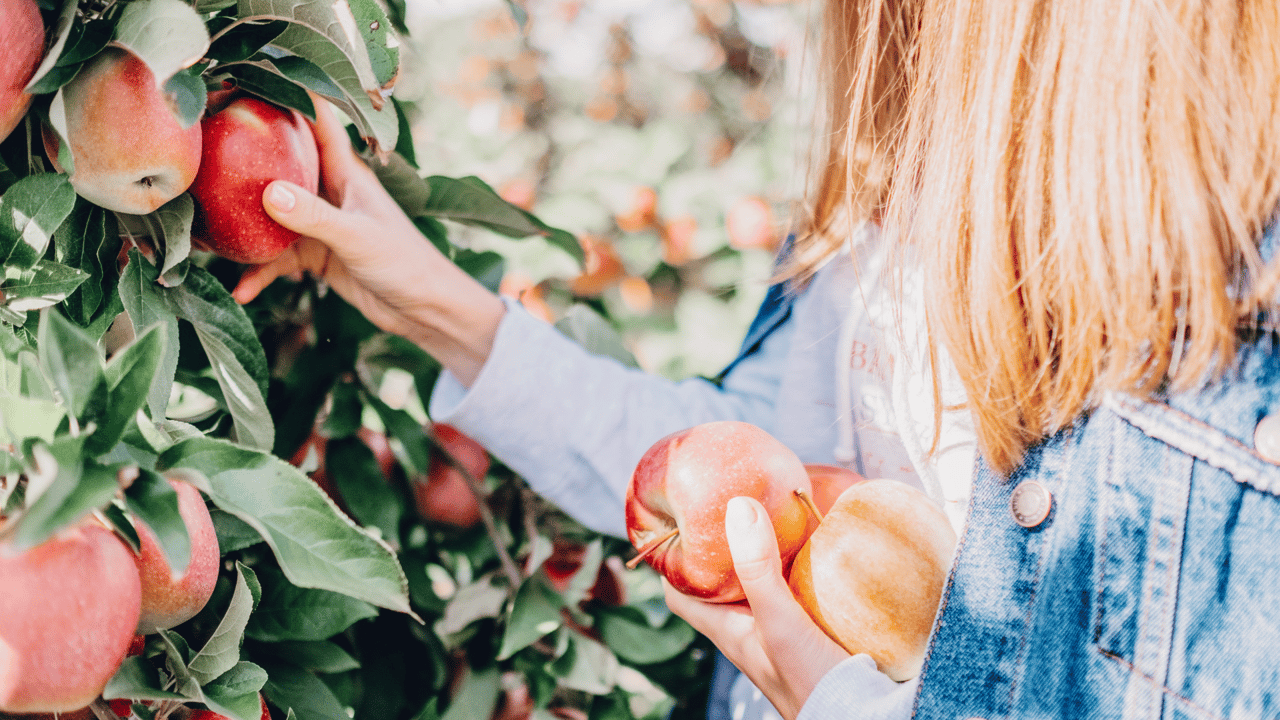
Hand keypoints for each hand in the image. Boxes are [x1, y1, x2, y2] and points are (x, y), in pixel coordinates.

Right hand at [232, 96, 504, 385]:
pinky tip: (242, 292)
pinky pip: (277, 258)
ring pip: (271, 215)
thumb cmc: (405, 264)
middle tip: (201, 155)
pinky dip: (260, 273)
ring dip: (243, 227)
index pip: (315, 121)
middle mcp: (330, 190)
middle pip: (280, 165)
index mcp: (346, 172)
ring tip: (204, 239)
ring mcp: (321, 222)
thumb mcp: (358, 238)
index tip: (243, 83)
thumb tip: (269, 193)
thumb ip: (315, 217)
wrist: (425, 310)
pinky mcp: (316, 254)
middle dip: (243, 161)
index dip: (285, 96)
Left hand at [664, 497, 848, 719]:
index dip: (673, 559)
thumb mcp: (779, 620)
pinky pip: (799, 587)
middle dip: (724, 543)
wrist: (858, 716)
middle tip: (734, 502)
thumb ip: (758, 569)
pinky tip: (819, 543)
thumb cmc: (810, 680)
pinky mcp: (812, 626)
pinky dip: (803, 564)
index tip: (680, 519)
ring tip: (775, 510)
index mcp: (727, 629)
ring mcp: (780, 627)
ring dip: (767, 550)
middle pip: (722, 580)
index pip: (681, 592)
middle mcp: (749, 627)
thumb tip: (738, 507)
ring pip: (762, 580)